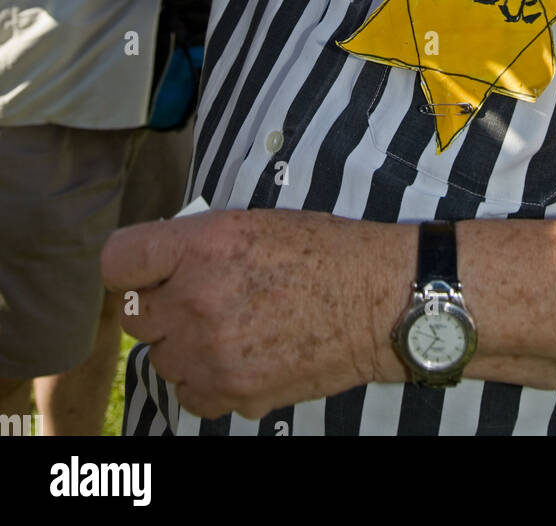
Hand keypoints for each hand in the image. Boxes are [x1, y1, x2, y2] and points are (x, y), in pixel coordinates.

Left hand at [101, 209, 413, 420]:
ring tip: (232, 327)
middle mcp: (197, 299)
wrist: (376, 301)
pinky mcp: (232, 391)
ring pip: (162, 358)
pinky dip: (206, 381)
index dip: (132, 266)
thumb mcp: (254, 223)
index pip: (118, 261)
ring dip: (186, 345)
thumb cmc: (324, 252)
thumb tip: (162, 267)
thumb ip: (198, 244)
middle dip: (162, 306)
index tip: (147, 270)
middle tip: (200, 298)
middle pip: (135, 316)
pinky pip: (190, 394)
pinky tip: (240, 356)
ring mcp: (212, 352)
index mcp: (202, 245)